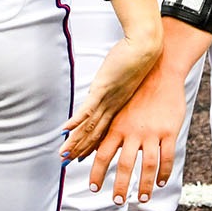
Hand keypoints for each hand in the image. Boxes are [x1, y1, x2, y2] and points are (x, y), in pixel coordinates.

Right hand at [59, 29, 161, 161]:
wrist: (147, 46)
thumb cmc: (139, 56)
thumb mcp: (127, 75)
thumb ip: (116, 85)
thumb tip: (105, 87)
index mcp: (119, 106)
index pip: (102, 130)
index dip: (91, 145)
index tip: (81, 157)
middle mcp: (113, 106)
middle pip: (94, 133)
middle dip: (80, 149)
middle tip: (67, 163)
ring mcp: (107, 99)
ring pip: (89, 125)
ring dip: (75, 141)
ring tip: (64, 155)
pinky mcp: (102, 88)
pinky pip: (87, 108)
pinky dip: (76, 120)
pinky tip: (65, 130)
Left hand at [84, 64, 185, 204]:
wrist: (160, 73)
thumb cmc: (137, 93)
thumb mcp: (119, 110)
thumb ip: (110, 131)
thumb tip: (95, 149)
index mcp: (118, 127)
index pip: (102, 155)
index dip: (97, 173)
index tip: (94, 188)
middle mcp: (133, 132)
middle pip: (125, 166)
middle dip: (120, 186)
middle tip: (117, 201)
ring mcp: (152, 132)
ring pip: (148, 166)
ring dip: (146, 186)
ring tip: (143, 198)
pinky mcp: (169, 131)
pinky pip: (167, 157)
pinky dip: (164, 173)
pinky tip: (162, 182)